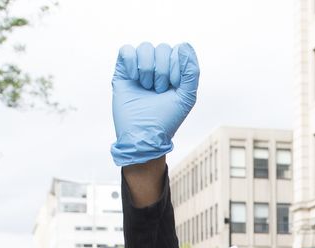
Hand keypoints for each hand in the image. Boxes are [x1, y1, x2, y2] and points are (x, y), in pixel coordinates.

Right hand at [111, 42, 199, 165]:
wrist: (144, 135)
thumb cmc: (166, 119)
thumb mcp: (187, 96)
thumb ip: (192, 71)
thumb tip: (184, 45)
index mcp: (174, 71)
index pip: (178, 50)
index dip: (176, 66)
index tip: (173, 86)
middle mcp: (157, 67)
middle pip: (162, 48)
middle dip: (162, 70)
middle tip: (158, 90)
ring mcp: (139, 69)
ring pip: (145, 47)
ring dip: (147, 68)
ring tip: (146, 86)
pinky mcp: (123, 72)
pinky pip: (126, 50)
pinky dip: (131, 61)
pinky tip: (134, 78)